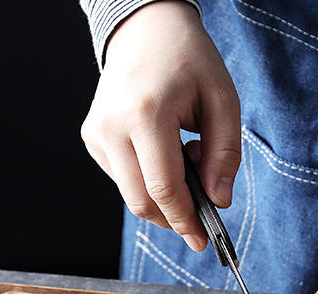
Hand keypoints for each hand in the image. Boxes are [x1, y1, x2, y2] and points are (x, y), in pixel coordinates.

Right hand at [81, 0, 240, 251]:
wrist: (146, 30)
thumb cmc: (188, 62)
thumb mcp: (223, 100)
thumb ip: (225, 154)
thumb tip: (218, 201)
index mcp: (146, 114)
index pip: (163, 189)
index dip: (185, 220)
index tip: (202, 239)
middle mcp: (112, 126)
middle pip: (142, 201)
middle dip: (174, 217)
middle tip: (202, 210)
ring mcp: (97, 133)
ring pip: (131, 195)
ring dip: (163, 196)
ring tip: (185, 159)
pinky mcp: (92, 138)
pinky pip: (123, 180)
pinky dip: (147, 181)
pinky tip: (163, 154)